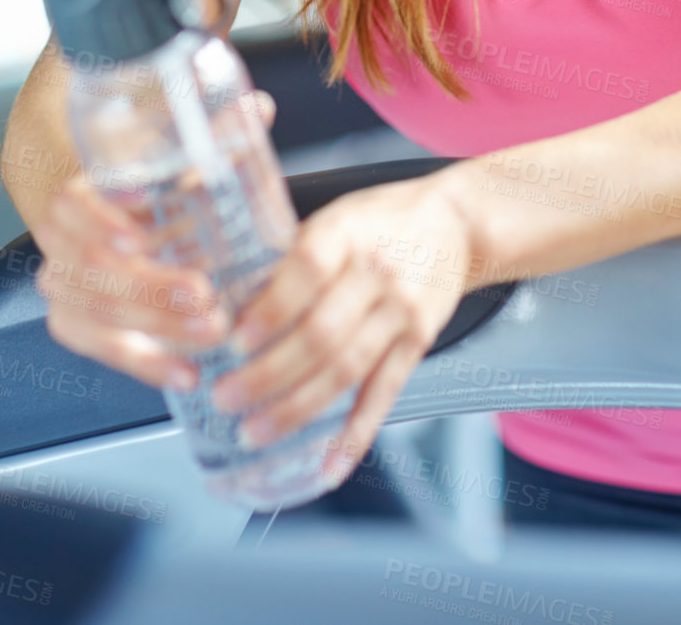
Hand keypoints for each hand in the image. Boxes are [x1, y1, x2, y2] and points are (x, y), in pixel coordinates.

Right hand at [33, 90, 275, 390]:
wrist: (127, 231)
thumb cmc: (159, 194)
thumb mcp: (182, 164)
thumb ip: (216, 135)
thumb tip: (259, 108)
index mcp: (82, 192)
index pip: (70, 202)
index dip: (99, 219)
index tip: (142, 235)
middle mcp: (62, 241)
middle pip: (90, 268)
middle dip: (149, 285)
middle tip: (203, 292)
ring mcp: (65, 287)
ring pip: (97, 312)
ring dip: (157, 325)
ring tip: (212, 329)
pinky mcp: (77, 326)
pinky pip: (103, 351)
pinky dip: (147, 365)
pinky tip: (187, 371)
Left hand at [207, 171, 475, 484]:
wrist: (455, 225)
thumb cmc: (381, 219)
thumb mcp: (335, 215)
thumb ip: (290, 253)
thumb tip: (225, 299)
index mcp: (347, 232)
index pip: (307, 271)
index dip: (270, 310)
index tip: (232, 341)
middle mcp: (377, 274)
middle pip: (321, 333)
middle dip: (268, 373)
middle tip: (225, 397)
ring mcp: (401, 312)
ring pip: (346, 369)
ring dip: (297, 408)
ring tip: (254, 431)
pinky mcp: (418, 343)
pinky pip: (383, 394)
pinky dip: (355, 434)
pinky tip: (328, 465)